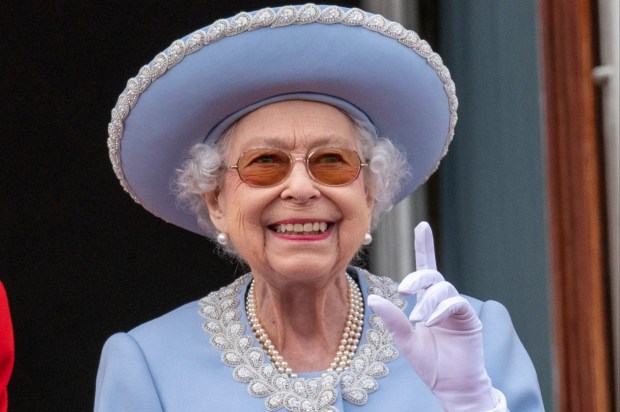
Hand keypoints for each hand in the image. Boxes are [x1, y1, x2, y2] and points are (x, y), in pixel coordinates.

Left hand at [368, 222, 505, 411]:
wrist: (450, 386)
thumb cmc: (429, 363)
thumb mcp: (405, 340)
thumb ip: (392, 320)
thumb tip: (372, 299)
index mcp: (427, 300)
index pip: (425, 268)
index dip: (424, 246)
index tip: (422, 224)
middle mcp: (442, 300)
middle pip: (432, 274)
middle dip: (418, 278)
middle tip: (404, 291)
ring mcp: (457, 308)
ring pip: (443, 288)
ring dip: (427, 302)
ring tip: (419, 322)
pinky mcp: (469, 318)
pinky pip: (455, 302)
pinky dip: (440, 310)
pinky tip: (430, 322)